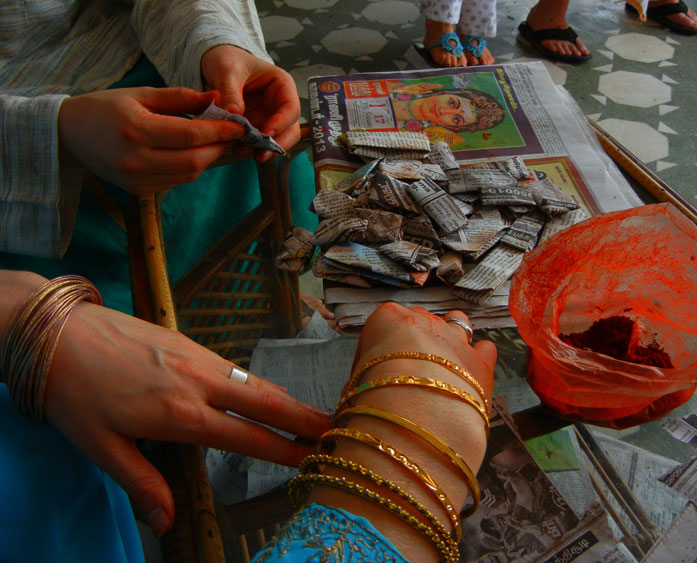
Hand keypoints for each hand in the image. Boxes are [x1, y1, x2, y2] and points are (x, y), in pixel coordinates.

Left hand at [40, 296, 330, 535]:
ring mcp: (197, 356)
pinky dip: (259, 382)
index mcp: (181, 413)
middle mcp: (199, 381)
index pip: (247, 436)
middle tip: (338, 426)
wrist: (57, 332)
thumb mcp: (100, 447)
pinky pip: (235, 367)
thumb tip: (167, 521)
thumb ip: (140, 482)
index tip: (315, 457)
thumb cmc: (74, 394)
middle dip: (305, 416)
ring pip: (254, 380)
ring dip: (287, 397)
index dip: (285, 449)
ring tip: (313, 412)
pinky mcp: (188, 341)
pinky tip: (264, 390)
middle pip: (266, 400)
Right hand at [58, 87, 246, 194]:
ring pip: (188, 175)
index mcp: (136, 129)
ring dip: (208, 160)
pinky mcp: (138, 190)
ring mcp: (136, 179)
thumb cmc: (105, 108)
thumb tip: (216, 98)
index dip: (220, 131)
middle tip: (231, 135)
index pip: (191, 135)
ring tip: (215, 143)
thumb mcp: (141, 94)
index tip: (240, 125)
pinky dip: (191, 169)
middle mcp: (136, 159)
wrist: (69, 135)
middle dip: (219, 148)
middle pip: (194, 161)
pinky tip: (193, 154)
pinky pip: (176, 182)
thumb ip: (180, 98)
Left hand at [201, 45, 300, 161]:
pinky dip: (248, 147)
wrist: (217, 63)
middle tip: (260, 155)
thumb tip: (234, 115)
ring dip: (261, 149)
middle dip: (276, 144)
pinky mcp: (256, 126)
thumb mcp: (227, 70)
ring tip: (240, 151)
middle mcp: (279, 104)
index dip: (281, 123)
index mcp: (281, 85)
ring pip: (275, 139)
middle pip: (290, 129)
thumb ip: (230, 92)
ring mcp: (268, 117)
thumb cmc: (228, 59)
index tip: (265, 134)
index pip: (291, 108)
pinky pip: (257, 141)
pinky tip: (234, 148)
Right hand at [309, 304, 495, 562]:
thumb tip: (368, 388)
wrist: (415, 418)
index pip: (383, 325)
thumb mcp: (354, 386)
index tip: (374, 374)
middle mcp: (424, 320)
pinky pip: (485, 349)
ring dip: (450, 341)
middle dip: (415, 345)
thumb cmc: (373, 401)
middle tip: (408, 377)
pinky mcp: (482, 362)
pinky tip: (470, 378)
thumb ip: (365, 377)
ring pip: (458, 323)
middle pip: (420, 323)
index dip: (378, 352)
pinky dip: (479, 360)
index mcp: (388, 319)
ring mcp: (456, 338)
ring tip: (442, 370)